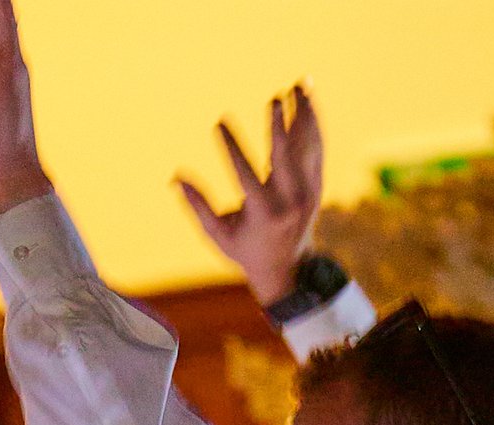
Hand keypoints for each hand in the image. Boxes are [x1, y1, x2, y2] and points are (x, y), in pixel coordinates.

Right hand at [178, 86, 325, 306]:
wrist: (288, 270)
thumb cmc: (245, 251)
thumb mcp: (218, 235)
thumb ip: (198, 207)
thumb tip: (176, 178)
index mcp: (264, 216)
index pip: (247, 176)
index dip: (232, 148)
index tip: (219, 123)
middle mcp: (290, 204)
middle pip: (286, 159)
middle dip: (279, 127)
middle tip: (274, 99)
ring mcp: (308, 195)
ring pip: (307, 148)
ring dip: (304, 116)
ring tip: (297, 86)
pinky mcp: (316, 187)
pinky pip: (315, 150)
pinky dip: (312, 125)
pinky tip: (305, 102)